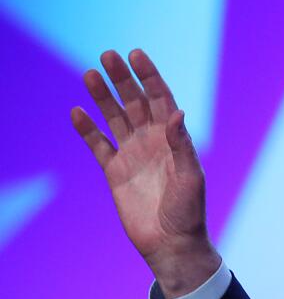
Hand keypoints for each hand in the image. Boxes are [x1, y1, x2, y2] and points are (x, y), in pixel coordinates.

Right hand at [71, 49, 220, 297]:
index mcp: (174, 138)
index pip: (161, 99)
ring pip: (114, 118)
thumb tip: (175, 112)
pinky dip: (87, 129)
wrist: (171, 244)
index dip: (149, 76)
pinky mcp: (115, 172)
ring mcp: (133, 155)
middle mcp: (153, 141)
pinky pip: (98, 145)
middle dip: (122, 79)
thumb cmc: (189, 211)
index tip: (136, 54)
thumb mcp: (190, 176)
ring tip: (89, 74)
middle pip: (135, 102)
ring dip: (102, 97)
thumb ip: (182, 144)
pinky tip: (76, 112)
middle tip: (107, 55)